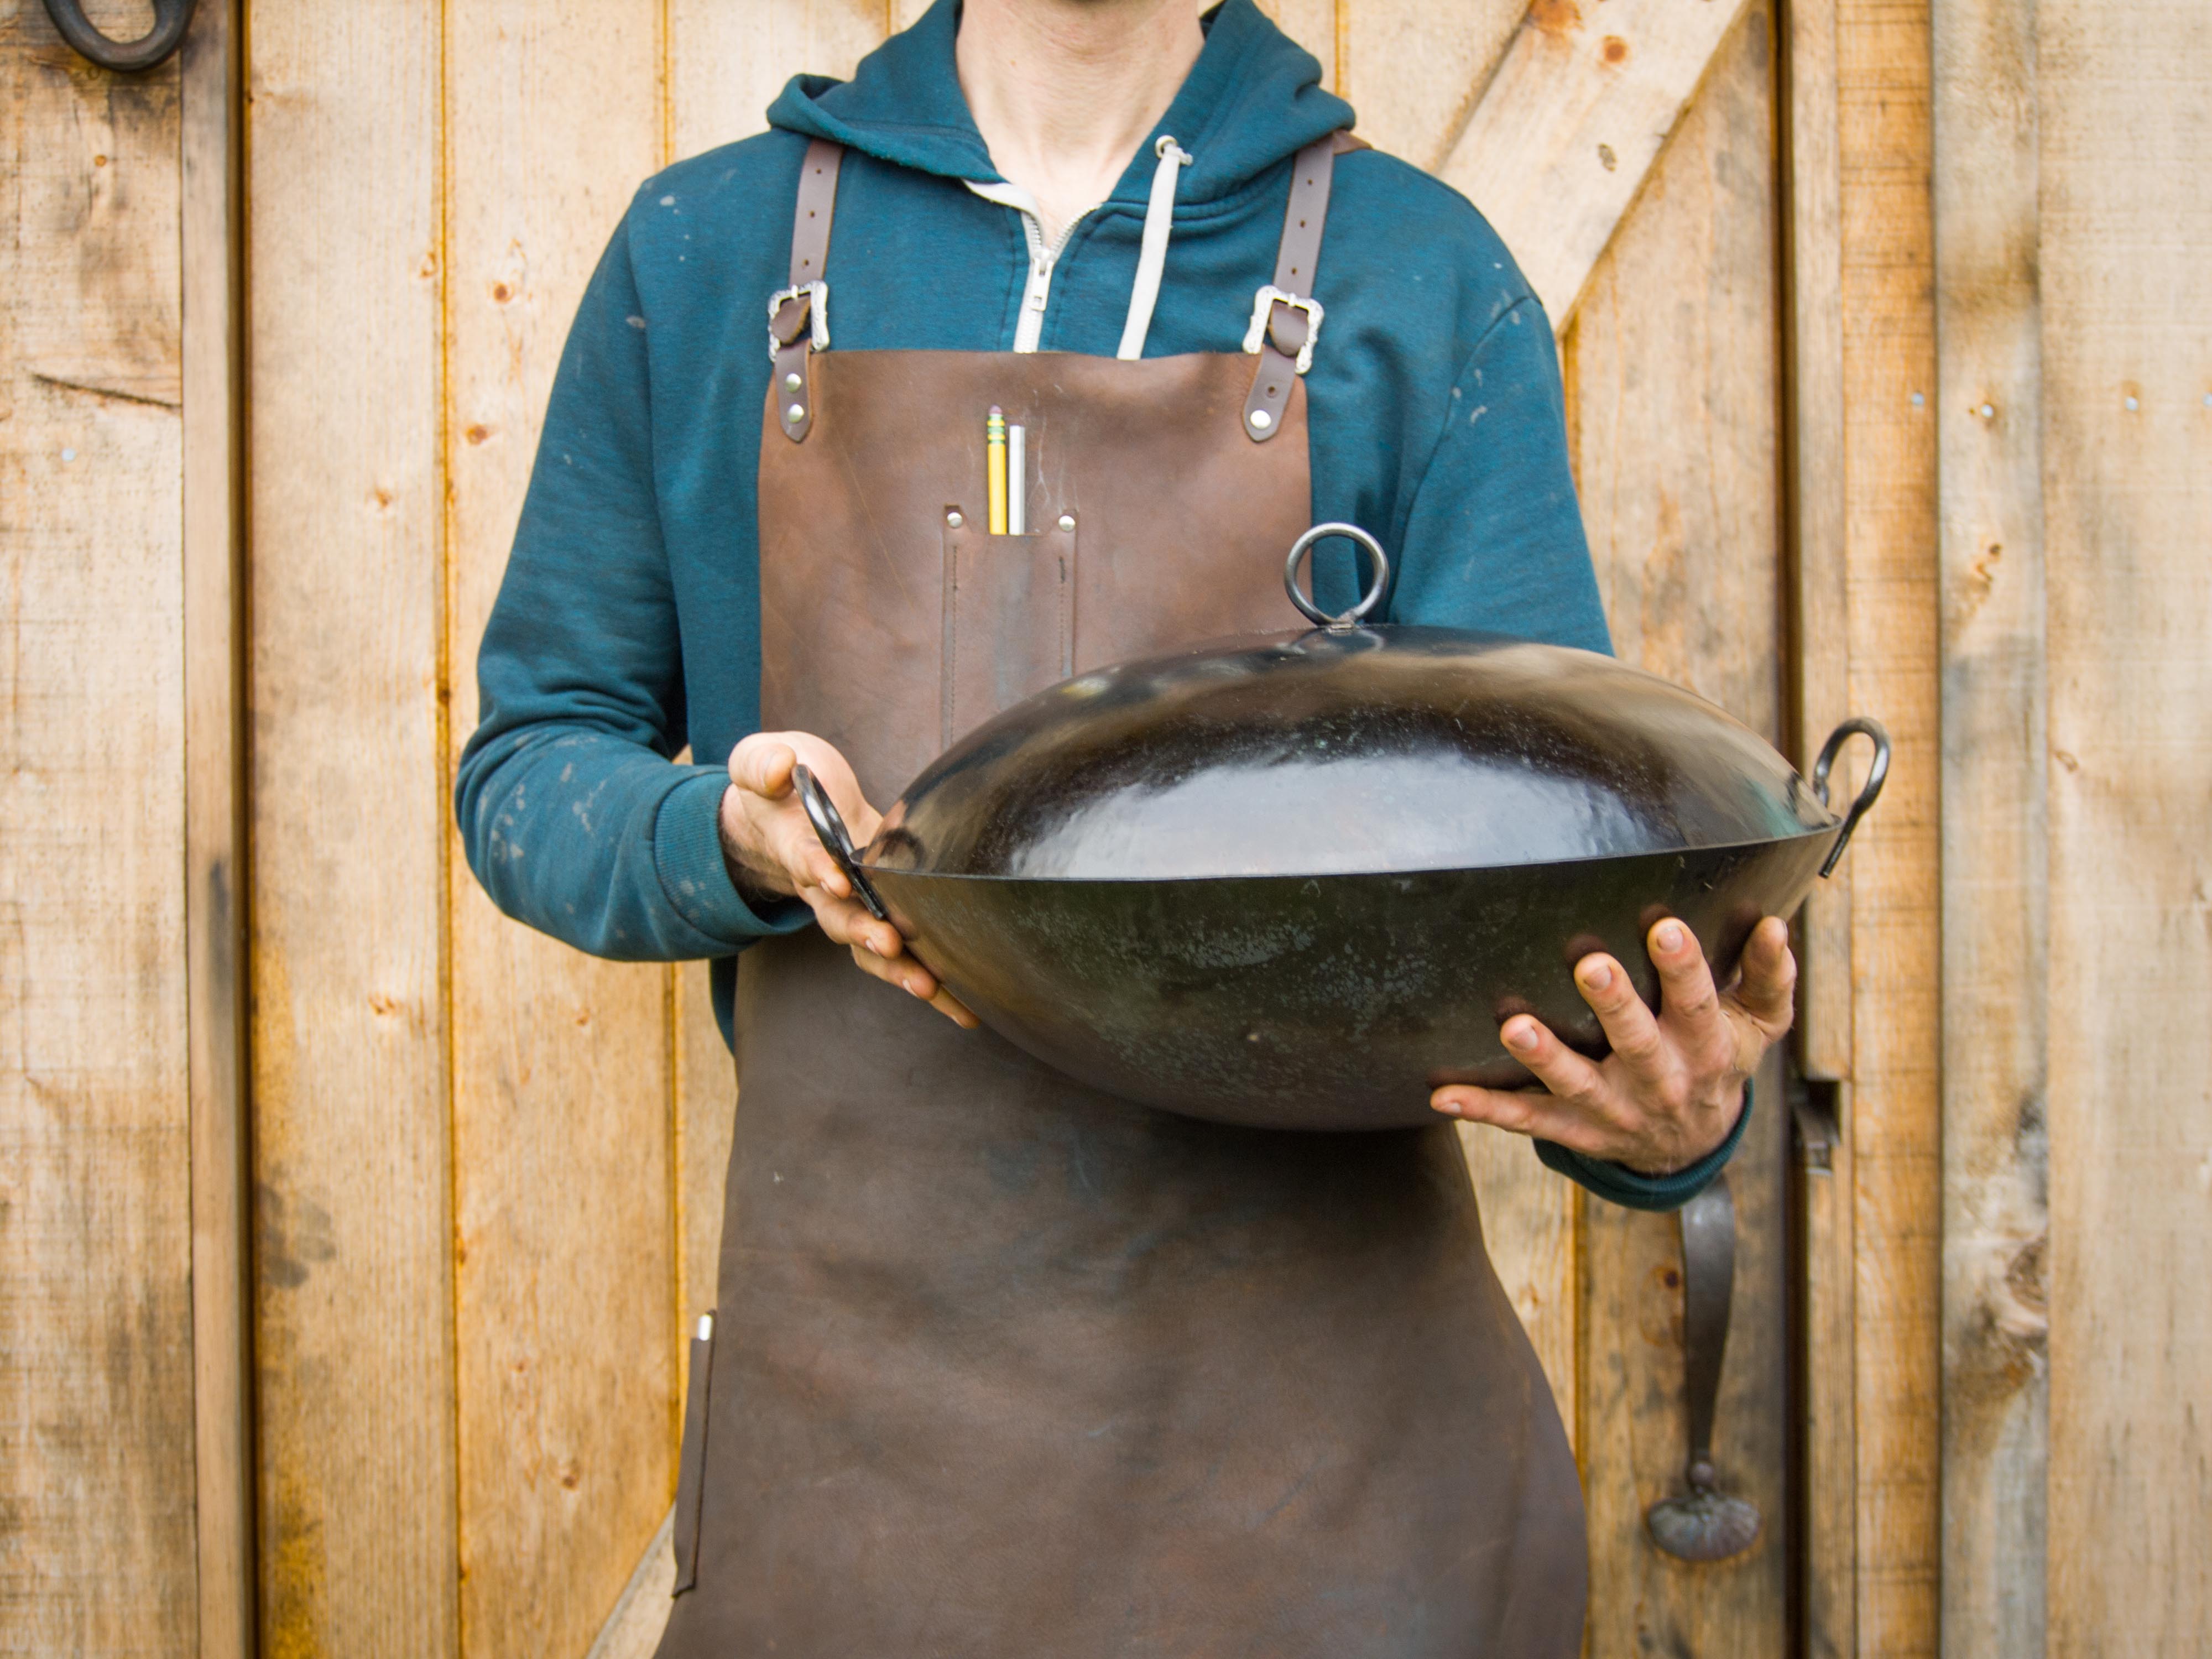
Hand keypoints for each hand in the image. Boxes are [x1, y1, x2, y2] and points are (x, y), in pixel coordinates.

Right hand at [719, 732, 976, 1027]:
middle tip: (889, 944)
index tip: (837, 880)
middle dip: (863, 933)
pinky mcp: (883, 911)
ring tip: (931, 988)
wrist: (787, 811)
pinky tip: (964, 1005)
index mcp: (795, 845)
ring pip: (870, 947)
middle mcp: (823, 886)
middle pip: (839, 918)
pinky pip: (904, 953)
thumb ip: (764, 764)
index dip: (819, 870)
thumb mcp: (760, 760)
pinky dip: (932, 983)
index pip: (805, 859)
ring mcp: (853, 904)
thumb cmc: (781, 783)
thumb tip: (784, 767)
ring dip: (898, 969)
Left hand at [1430, 916, 1794, 1174]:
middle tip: (1591, 966)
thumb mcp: (1760, 1025)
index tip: (1666, 927)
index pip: (1697, 1005)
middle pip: (1638, 1045)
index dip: (1684, 969)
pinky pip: (1527, 1121)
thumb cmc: (1720, 1058)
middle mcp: (1661, 1083)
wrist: (1693, 1146)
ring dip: (1546, 1059)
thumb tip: (1777, 925)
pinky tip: (1444, 1096)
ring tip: (1516, 1030)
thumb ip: (1770, 976)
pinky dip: (1486, 1110)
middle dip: (1615, 1006)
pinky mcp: (1576, 1131)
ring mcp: (1615, 1110)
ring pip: (1578, 1086)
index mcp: (1706, 1049)